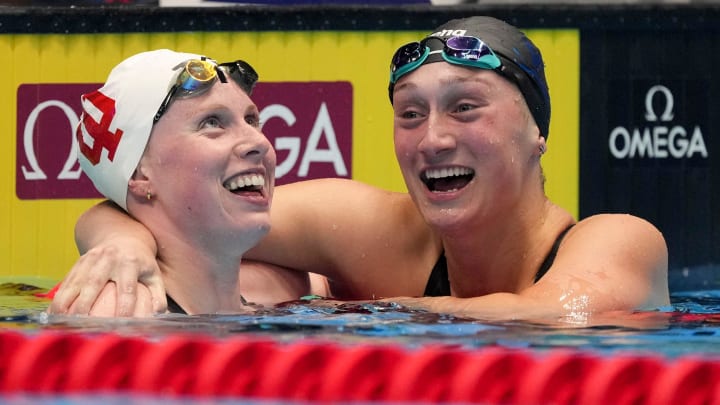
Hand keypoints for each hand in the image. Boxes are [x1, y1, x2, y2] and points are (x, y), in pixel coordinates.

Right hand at [49, 241, 165, 315]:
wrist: (123, 237)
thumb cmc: (141, 263)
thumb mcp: (154, 275)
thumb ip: (158, 297)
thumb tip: (160, 318)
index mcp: (130, 263)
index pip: (127, 289)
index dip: (124, 307)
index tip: (121, 325)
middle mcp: (109, 259)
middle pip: (94, 284)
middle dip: (86, 305)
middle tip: (83, 326)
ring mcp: (91, 259)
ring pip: (75, 282)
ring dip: (66, 303)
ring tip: (63, 323)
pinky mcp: (79, 261)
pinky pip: (66, 281)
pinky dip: (59, 298)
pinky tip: (55, 315)